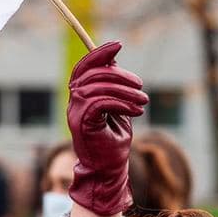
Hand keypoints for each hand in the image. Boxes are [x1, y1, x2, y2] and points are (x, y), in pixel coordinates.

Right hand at [66, 41, 148, 215]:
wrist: (108, 171)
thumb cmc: (113, 142)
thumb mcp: (117, 109)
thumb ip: (114, 89)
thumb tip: (116, 64)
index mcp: (80, 98)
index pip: (83, 67)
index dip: (99, 53)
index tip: (118, 45)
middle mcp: (74, 103)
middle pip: (92, 74)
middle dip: (119, 75)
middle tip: (140, 85)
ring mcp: (75, 113)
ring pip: (97, 87)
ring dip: (125, 91)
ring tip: (143, 101)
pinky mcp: (82, 124)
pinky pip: (100, 102)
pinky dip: (121, 102)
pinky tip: (137, 110)